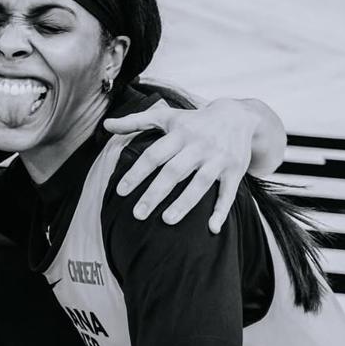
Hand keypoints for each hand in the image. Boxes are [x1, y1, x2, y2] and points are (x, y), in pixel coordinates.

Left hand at [104, 98, 256, 232]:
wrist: (238, 116)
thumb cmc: (194, 121)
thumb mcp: (166, 117)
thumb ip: (136, 121)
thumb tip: (106, 125)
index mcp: (179, 134)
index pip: (154, 155)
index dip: (137, 173)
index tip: (121, 192)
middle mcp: (198, 146)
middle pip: (174, 171)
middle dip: (155, 193)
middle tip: (138, 214)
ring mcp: (218, 159)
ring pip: (200, 183)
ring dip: (184, 203)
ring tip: (167, 220)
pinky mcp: (235, 170)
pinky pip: (228, 193)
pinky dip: (222, 211)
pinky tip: (212, 229)